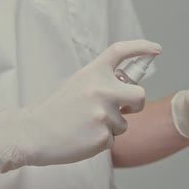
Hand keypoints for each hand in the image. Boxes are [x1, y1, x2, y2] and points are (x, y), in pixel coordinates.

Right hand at [0, 40, 161, 172]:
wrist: (32, 133)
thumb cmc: (55, 110)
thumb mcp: (76, 83)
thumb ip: (100, 82)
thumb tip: (125, 86)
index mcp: (93, 72)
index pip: (120, 52)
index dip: (141, 47)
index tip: (156, 49)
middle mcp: (101, 89)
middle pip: (139, 95)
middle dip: (135, 105)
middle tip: (124, 110)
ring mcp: (103, 114)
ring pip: (124, 123)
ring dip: (110, 126)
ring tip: (85, 125)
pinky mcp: (103, 137)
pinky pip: (113, 139)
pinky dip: (101, 141)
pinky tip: (83, 137)